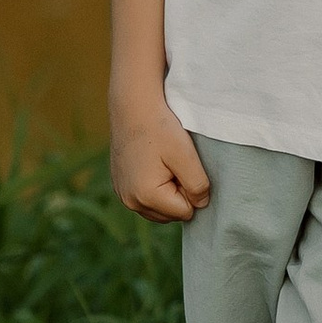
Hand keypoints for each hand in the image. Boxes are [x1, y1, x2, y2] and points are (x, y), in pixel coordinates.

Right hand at [110, 100, 211, 221]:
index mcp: (146, 197)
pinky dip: (154, 187)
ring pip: (159, 209)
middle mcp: (131, 202)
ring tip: (163, 162)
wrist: (133, 107)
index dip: (191, 189)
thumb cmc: (160, 128)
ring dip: (167, 191)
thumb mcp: (186, 155)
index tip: (182, 165)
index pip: (186, 211)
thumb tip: (201, 204)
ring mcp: (123, 195)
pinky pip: (145, 198)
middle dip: (179, 192)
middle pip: (171, 214)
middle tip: (173, 163)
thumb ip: (198, 185)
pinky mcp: (120, 187)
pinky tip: (152, 163)